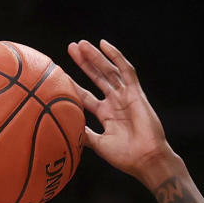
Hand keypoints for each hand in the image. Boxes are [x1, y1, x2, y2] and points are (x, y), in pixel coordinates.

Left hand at [68, 39, 169, 180]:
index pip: (85, 96)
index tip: (58, 75)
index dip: (73, 85)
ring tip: (80, 44)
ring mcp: (126, 96)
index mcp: (106, 115)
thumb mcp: (98, 144)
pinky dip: (115, 56)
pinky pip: (126, 70)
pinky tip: (103, 44)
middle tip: (70, 47)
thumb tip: (63, 128)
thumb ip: (83, 134)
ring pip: (108, 71)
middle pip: (97, 77)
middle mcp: (115, 102)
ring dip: (95, 57)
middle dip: (84, 63)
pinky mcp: (136, 92)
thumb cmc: (125, 156)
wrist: (145, 159)